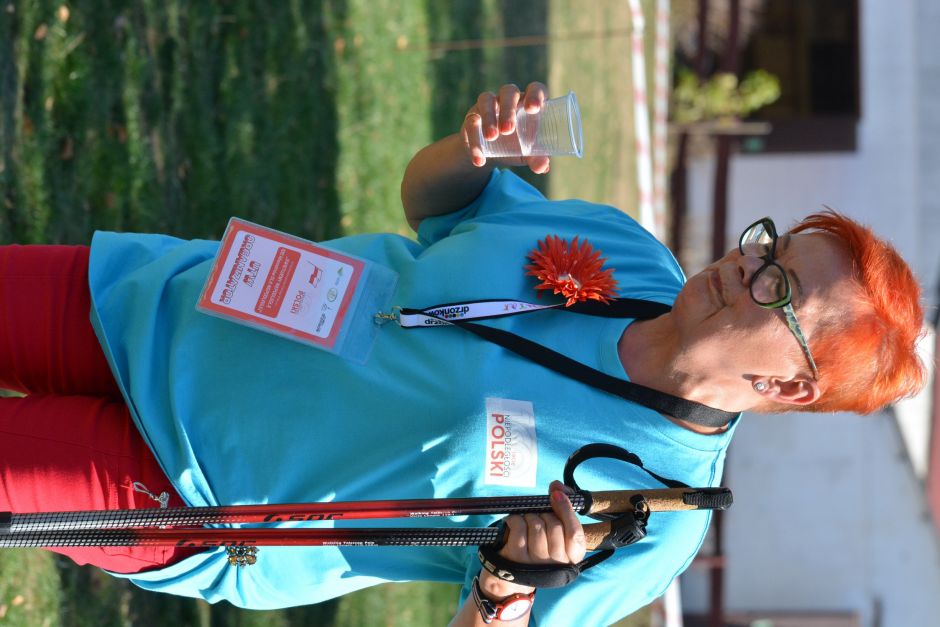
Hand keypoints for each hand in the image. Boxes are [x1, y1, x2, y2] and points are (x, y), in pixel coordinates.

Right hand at [460, 82, 551, 174]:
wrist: (490, 156)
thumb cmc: (516, 148)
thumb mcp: (527, 154)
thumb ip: (537, 159)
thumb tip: (543, 167)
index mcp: (528, 103)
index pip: (535, 89)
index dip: (535, 95)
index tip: (533, 109)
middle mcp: (509, 99)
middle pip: (509, 92)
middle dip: (508, 110)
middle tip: (508, 130)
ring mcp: (489, 105)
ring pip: (487, 100)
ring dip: (489, 118)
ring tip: (491, 138)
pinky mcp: (473, 116)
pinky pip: (471, 122)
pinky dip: (474, 141)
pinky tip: (479, 158)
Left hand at [478, 480, 586, 598]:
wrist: (511, 579)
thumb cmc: (539, 548)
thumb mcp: (556, 535)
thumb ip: (562, 509)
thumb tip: (557, 486)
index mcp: (572, 557)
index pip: (575, 533)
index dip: (566, 510)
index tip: (556, 493)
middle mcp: (557, 563)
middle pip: (554, 525)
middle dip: (545, 513)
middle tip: (539, 515)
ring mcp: (536, 561)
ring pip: (536, 524)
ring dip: (530, 516)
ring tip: (527, 522)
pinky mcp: (516, 557)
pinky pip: (519, 525)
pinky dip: (514, 519)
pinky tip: (514, 524)